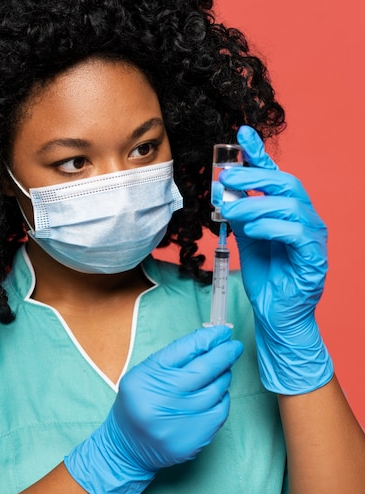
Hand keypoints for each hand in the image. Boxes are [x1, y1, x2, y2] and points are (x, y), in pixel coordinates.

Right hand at [64, 326, 242, 493]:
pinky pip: (220, 411)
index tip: (222, 331)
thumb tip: (209, 339)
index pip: (184, 350)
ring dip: (223, 376)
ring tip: (220, 372)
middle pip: (204, 369)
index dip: (208, 338)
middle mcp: (162, 400)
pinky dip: (222, 398)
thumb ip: (175, 356)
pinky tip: (215, 395)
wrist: (127, 447)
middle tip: (234, 346)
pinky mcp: (194, 439)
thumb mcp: (145, 373)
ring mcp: (180, 422)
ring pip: (216, 390)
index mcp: (147, 378)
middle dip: (224, 354)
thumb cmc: (139, 402)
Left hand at [217, 125, 332, 393]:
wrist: (276, 315)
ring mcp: (312, 238)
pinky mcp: (313, 258)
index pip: (275, 177)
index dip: (259, 155)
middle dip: (255, 177)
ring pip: (291, 206)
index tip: (241, 135)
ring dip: (258, 204)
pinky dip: (272, 227)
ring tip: (232, 210)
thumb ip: (240, 215)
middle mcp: (305, 219)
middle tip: (227, 178)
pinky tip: (252, 231)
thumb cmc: (267, 278)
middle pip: (287, 185)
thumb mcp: (246, 240)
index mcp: (288, 212)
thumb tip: (222, 190)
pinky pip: (296, 234)